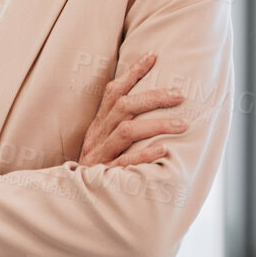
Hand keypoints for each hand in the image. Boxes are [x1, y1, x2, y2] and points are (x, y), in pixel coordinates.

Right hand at [78, 53, 186, 167]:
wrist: (73, 200)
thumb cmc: (97, 169)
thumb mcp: (102, 143)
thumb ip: (119, 126)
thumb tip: (148, 105)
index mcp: (98, 125)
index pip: (113, 92)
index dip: (132, 73)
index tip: (153, 56)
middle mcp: (98, 136)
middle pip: (124, 107)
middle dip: (153, 97)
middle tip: (180, 95)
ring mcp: (101, 154)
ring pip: (127, 132)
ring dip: (156, 125)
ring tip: (182, 124)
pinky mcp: (105, 174)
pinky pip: (126, 162)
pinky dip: (145, 155)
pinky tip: (165, 150)